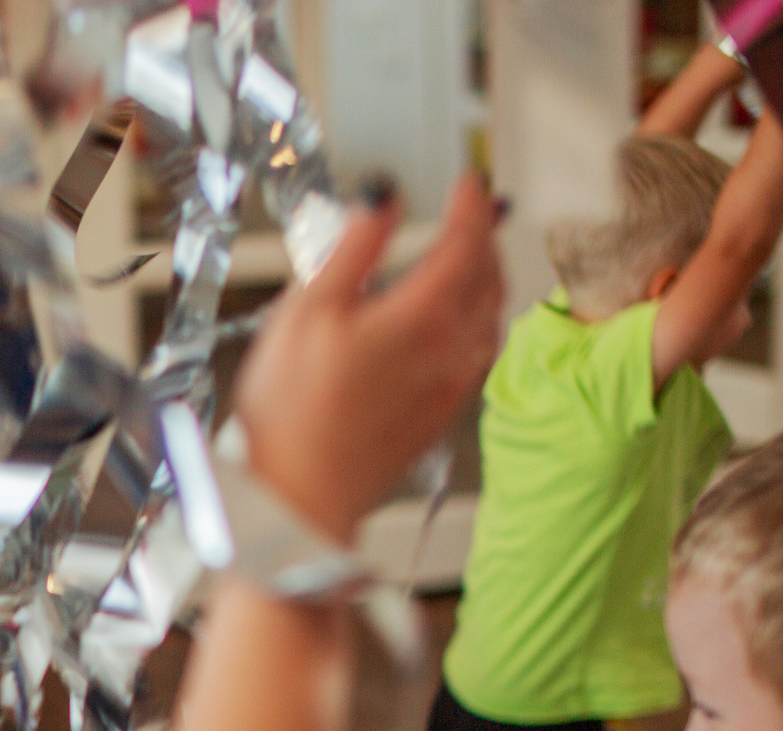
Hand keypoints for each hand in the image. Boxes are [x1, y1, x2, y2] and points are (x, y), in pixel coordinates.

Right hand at [230, 175, 504, 542]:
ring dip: (488, 280)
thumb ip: (354, 247)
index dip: (472, 205)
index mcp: (422, 314)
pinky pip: (477, 356)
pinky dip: (478, 325)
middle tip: (473, 213)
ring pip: (491, 319)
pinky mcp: (440, 416)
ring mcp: (450, 386)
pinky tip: (457, 326)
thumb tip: (382, 199)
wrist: (300, 495)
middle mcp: (449, 349)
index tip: (470, 182)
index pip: (467, 242)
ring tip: (472, 261)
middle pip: (489, 278)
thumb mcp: (308, 309)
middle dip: (485, 237)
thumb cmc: (292, 410)